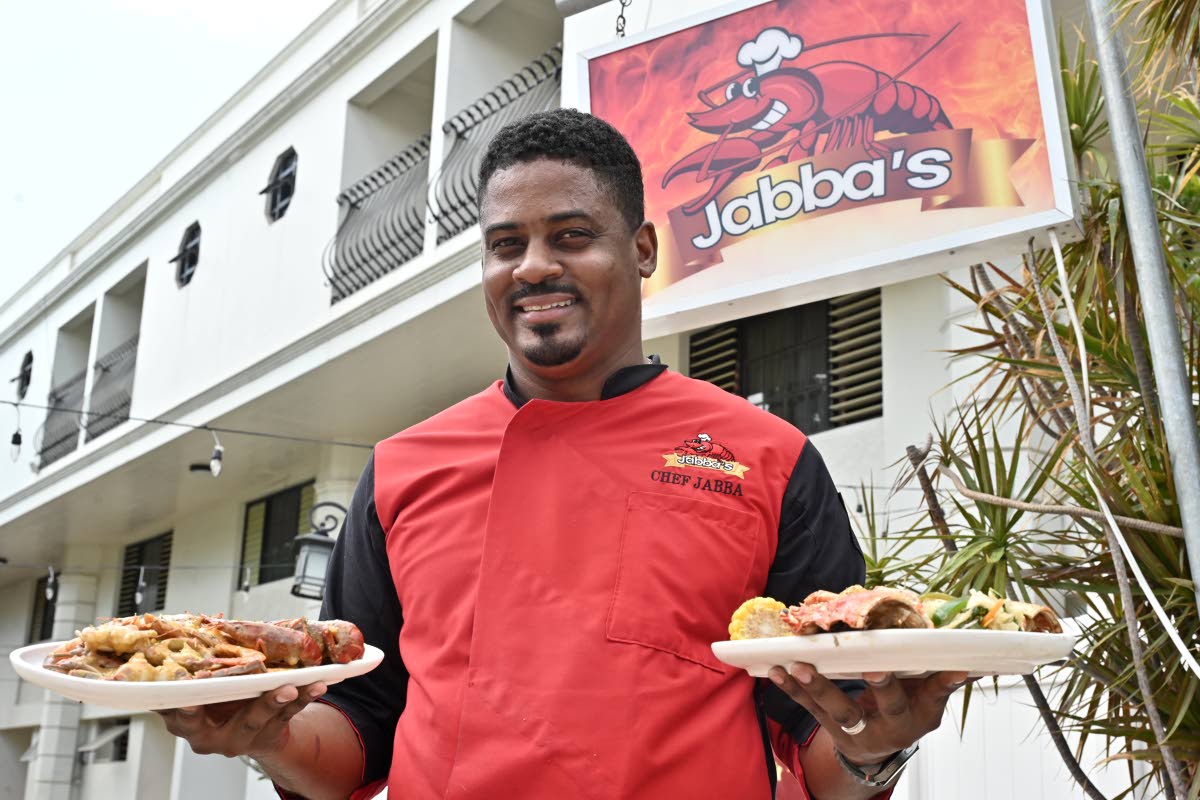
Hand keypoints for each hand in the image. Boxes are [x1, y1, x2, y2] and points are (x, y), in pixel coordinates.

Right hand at [157, 682, 327, 759]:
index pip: (172, 713)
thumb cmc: (222, 696)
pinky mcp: (267, 736)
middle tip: (230, 695)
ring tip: (289, 688)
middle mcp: (206, 735)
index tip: (182, 694)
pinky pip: (286, 716)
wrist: (255, 730)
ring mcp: (237, 739)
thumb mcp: (205, 683)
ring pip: (254, 721)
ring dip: (272, 702)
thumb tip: (211, 624)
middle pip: (208, 726)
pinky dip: (302, 698)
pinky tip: (316, 685)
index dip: (175, 706)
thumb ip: (201, 668)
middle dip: (222, 710)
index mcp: (184, 719)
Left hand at [769, 663, 967, 764]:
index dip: (944, 683)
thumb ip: (942, 681)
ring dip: (818, 686)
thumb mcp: (928, 701)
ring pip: (838, 709)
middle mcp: (890, 725)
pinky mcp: (828, 726)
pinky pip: (807, 707)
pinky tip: (775, 670)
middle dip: (881, 686)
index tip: (955, 667)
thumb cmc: (904, 711)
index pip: (933, 695)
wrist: (875, 749)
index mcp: (919, 715)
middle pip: (887, 705)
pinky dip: (790, 689)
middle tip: (873, 667)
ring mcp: (857, 728)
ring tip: (799, 666)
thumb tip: (974, 659)